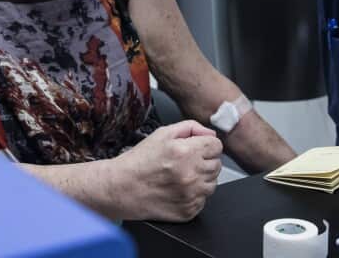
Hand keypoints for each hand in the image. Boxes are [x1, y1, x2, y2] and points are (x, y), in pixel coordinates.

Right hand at [108, 120, 222, 221]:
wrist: (121, 188)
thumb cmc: (139, 162)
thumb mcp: (162, 134)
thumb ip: (190, 128)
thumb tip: (210, 135)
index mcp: (186, 153)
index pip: (217, 146)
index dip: (206, 146)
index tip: (197, 149)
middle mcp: (191, 175)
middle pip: (217, 165)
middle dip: (204, 161)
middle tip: (185, 163)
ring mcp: (191, 195)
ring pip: (212, 183)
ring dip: (201, 179)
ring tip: (181, 176)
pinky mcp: (188, 211)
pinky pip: (203, 200)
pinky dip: (194, 195)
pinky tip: (178, 189)